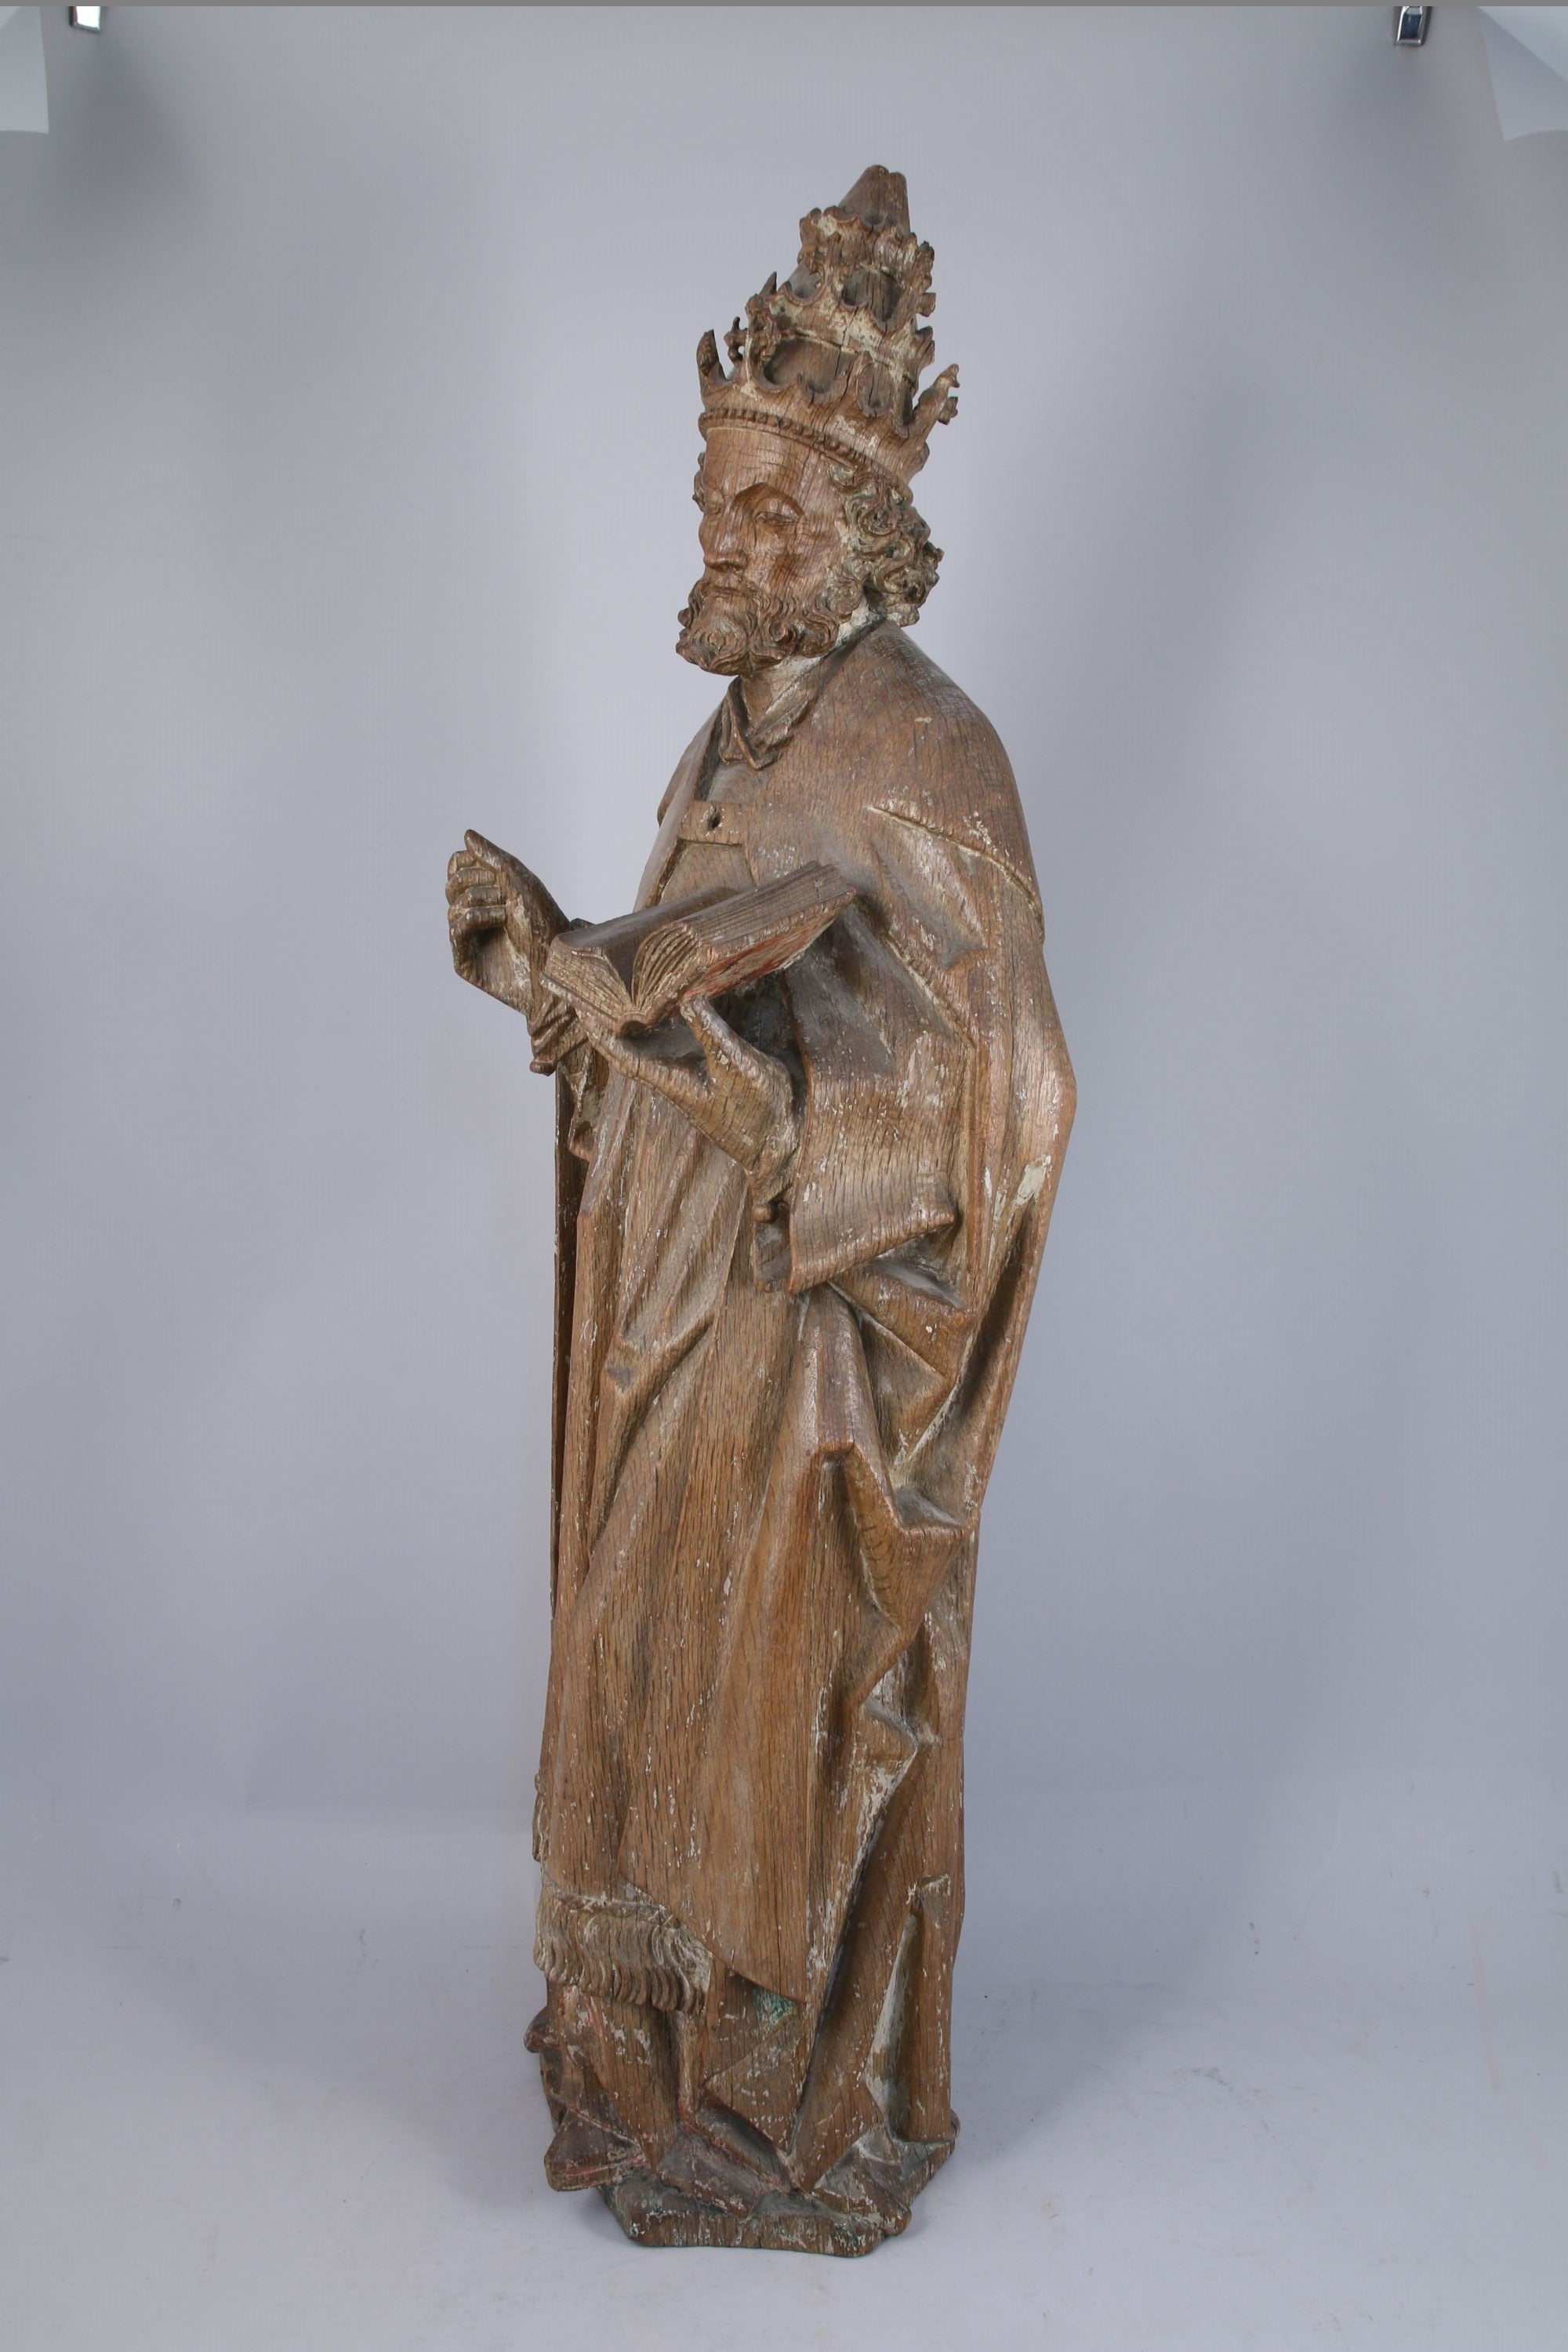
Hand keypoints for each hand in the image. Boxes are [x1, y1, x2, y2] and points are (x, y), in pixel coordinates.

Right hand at [446, 831, 577, 1067]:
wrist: (556, 964)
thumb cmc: (544, 924)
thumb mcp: (520, 880)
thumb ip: (492, 856)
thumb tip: (466, 834)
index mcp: (485, 895)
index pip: (457, 867)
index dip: (471, 862)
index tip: (497, 870)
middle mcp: (474, 915)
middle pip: (454, 884)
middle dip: (481, 882)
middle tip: (507, 894)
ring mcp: (468, 939)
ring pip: (454, 905)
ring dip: (484, 900)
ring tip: (508, 912)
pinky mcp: (465, 960)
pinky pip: (455, 928)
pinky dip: (476, 918)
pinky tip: (499, 921)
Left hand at [586, 995, 799, 1207]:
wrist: (778, 1138)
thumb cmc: (756, 1111)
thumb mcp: (737, 1067)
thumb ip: (712, 1033)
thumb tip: (688, 998)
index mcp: (671, 1080)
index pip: (623, 1056)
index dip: (601, 1034)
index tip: (582, 1008)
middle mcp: (673, 1074)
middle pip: (631, 1045)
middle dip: (613, 1018)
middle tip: (599, 984)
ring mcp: (688, 1071)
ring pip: (654, 1040)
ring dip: (640, 1015)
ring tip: (628, 983)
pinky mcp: (705, 1066)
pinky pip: (678, 1039)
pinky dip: (671, 1017)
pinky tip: (675, 997)